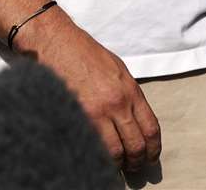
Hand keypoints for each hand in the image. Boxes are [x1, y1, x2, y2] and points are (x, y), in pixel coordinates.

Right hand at [14, 9, 162, 172]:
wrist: (53, 40)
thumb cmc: (82, 51)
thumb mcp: (116, 69)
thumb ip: (129, 95)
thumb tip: (136, 119)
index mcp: (130, 91)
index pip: (150, 130)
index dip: (152, 150)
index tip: (149, 157)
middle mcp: (115, 104)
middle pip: (135, 146)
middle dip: (136, 161)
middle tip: (132, 167)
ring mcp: (94, 112)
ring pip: (114, 151)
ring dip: (116, 163)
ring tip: (114, 165)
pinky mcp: (74, 115)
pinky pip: (90, 144)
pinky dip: (95, 155)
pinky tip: (95, 156)